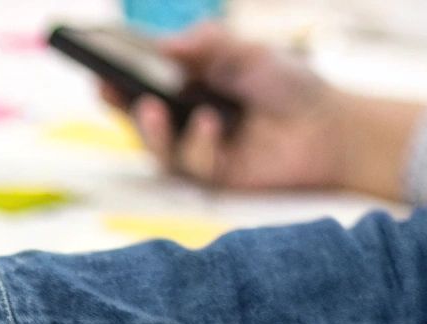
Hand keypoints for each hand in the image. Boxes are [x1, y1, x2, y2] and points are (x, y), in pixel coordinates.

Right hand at [101, 23, 423, 198]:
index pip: (143, 84)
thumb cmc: (289, 86)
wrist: (330, 127)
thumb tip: (162, 46)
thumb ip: (206, 44)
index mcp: (188, 88)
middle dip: (119, 106)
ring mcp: (197, 151)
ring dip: (150, 129)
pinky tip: (213, 123)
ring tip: (152, 107)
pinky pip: (191, 164)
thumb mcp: (246, 51)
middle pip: (138, 119)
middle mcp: (185, 121)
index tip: (96, 69)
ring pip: (156, 148)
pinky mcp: (213, 178)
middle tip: (107, 89)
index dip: (116, 80)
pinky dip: (198, 142)